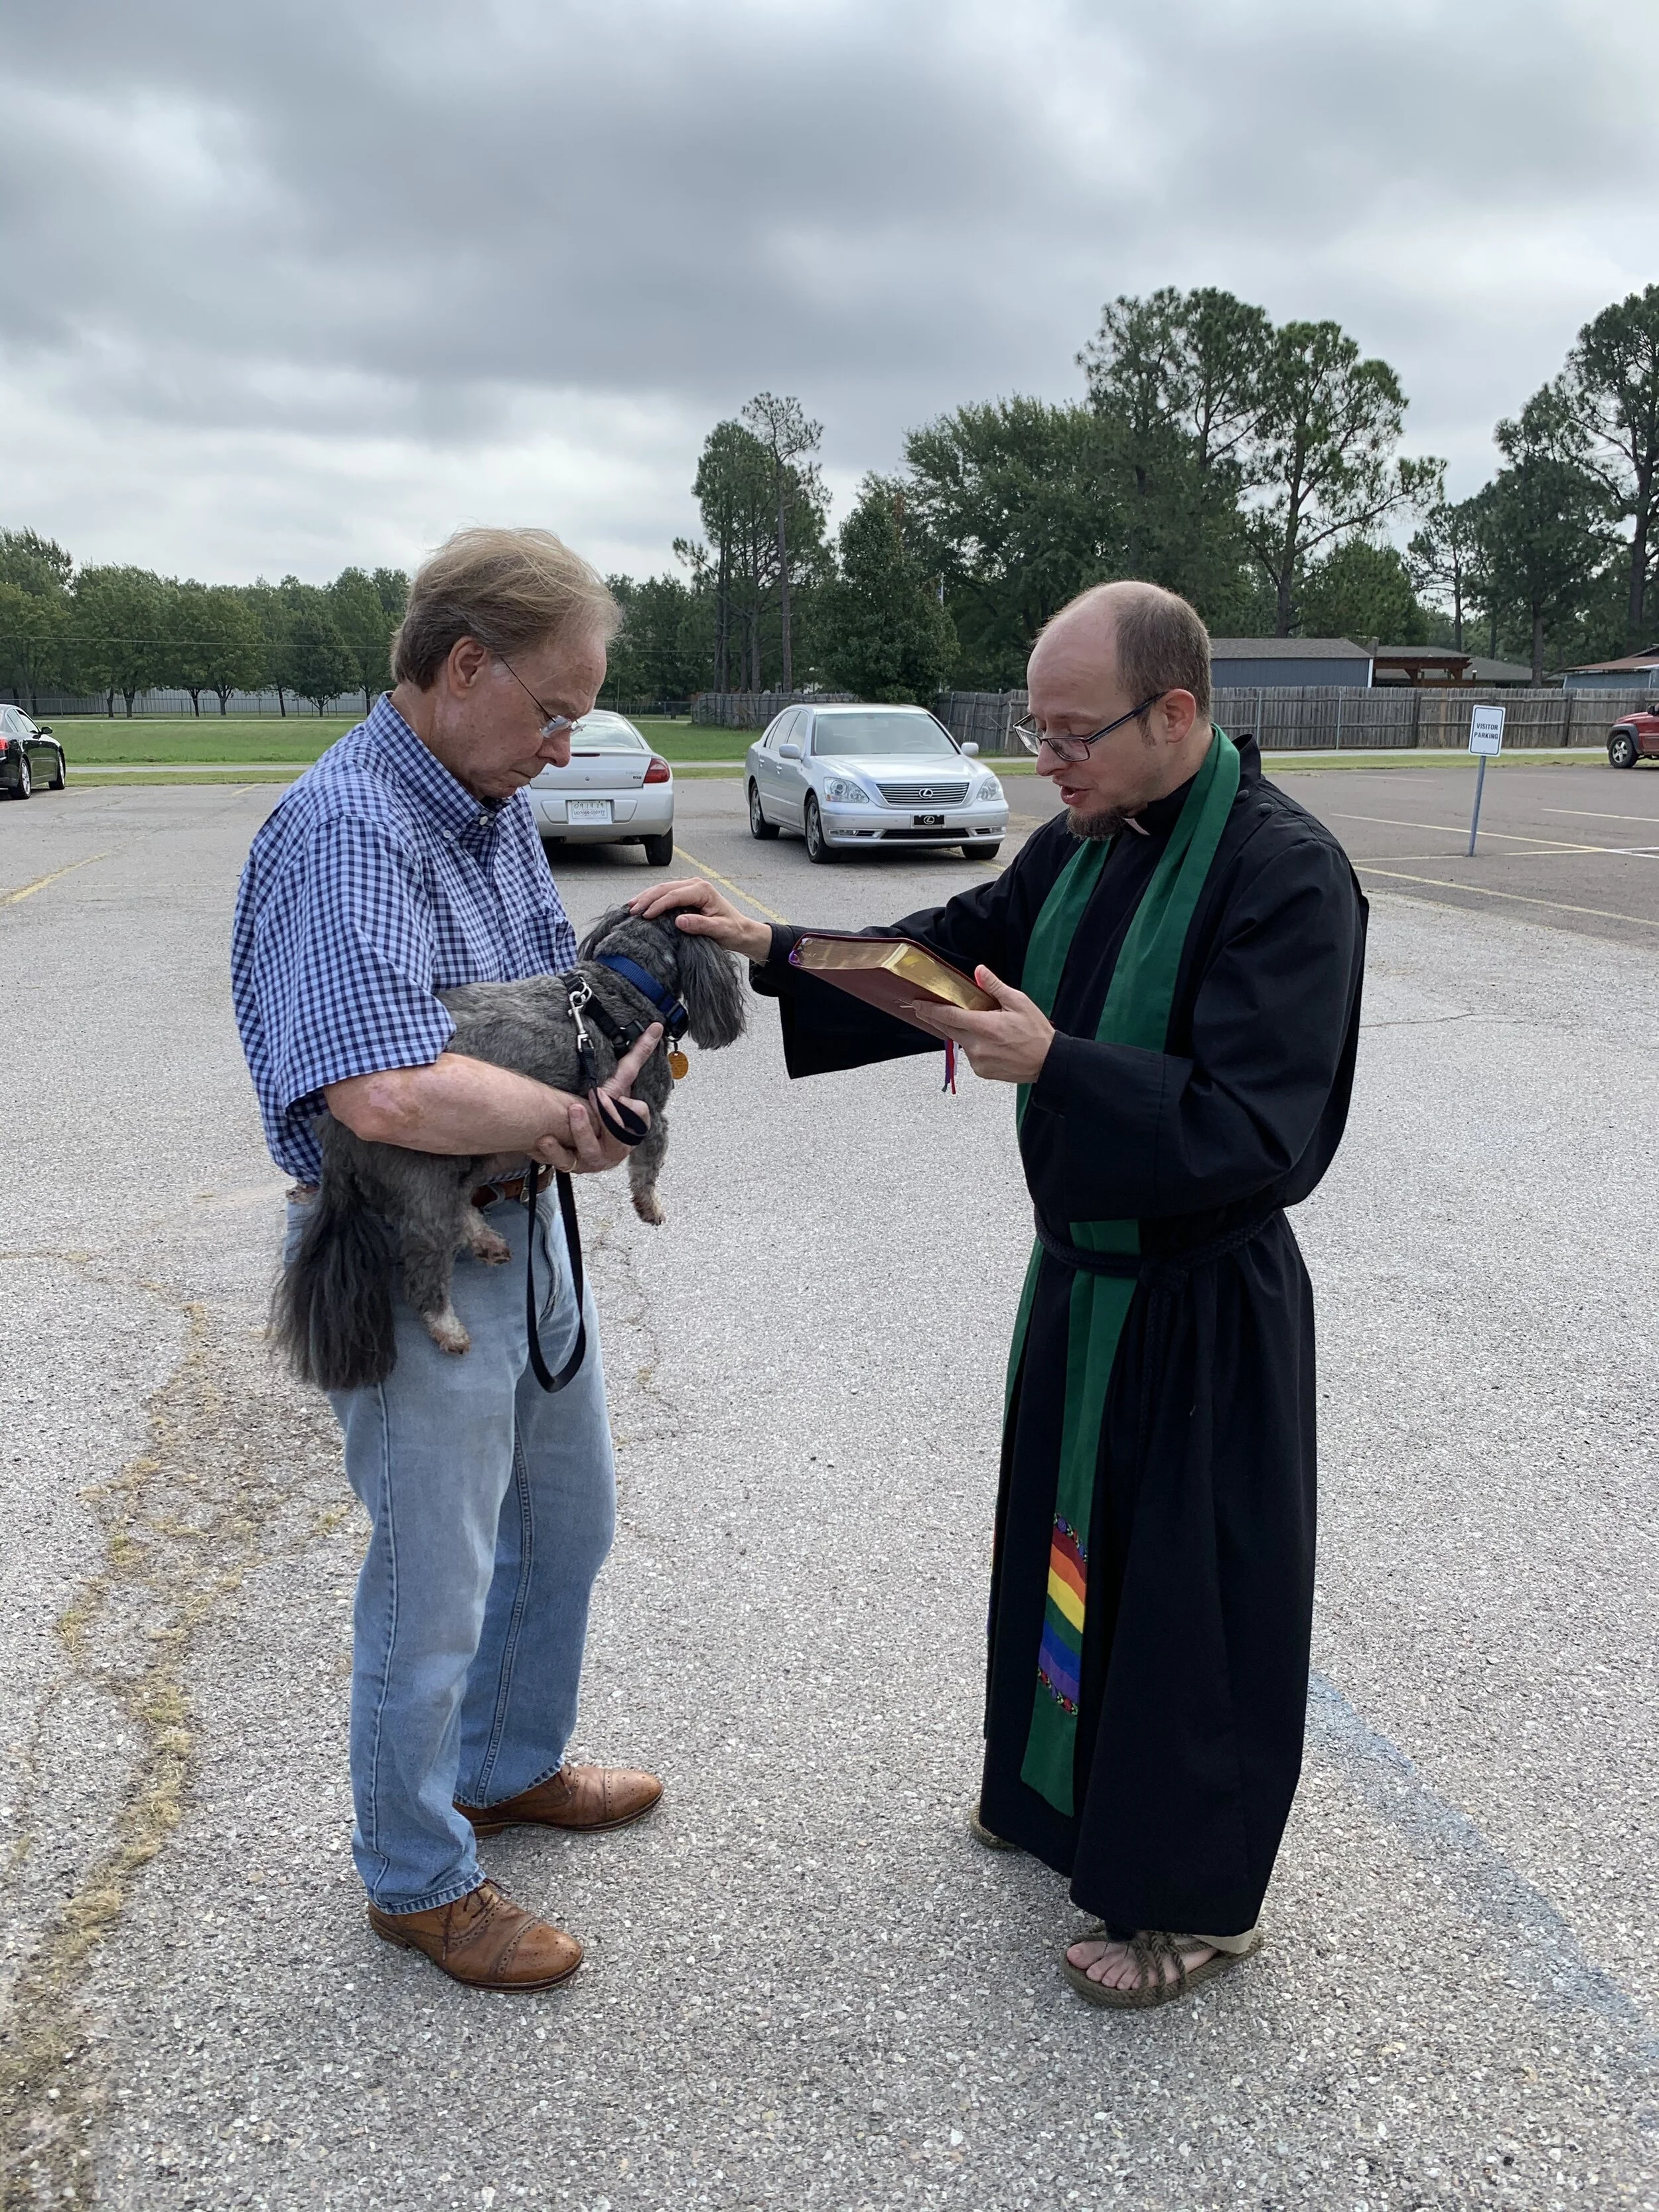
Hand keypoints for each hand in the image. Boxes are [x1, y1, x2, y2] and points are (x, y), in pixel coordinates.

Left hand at [530, 1023, 661, 1173]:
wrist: (580, 1137)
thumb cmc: (605, 1111)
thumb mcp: (621, 1084)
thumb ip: (637, 1057)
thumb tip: (655, 1027)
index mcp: (632, 1128)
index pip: (640, 1118)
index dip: (633, 1110)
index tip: (623, 1098)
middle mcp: (617, 1147)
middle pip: (618, 1138)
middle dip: (608, 1118)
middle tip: (597, 1097)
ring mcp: (596, 1159)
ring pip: (592, 1151)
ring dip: (582, 1131)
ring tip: (573, 1110)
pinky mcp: (574, 1164)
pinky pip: (566, 1162)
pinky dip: (555, 1152)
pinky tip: (545, 1139)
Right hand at [629, 875, 772, 962]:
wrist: (741, 930)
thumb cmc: (732, 930)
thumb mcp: (719, 930)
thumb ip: (700, 925)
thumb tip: (679, 921)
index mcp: (703, 890)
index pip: (674, 895)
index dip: (658, 905)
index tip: (645, 916)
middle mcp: (695, 885)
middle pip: (665, 888)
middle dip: (646, 899)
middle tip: (632, 910)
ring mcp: (689, 888)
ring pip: (662, 889)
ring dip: (646, 897)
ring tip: (631, 907)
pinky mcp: (686, 895)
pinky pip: (665, 894)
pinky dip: (652, 899)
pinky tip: (641, 905)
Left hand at [902, 966, 1054, 1085]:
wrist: (1048, 1062)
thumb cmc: (1036, 1032)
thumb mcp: (1019, 1002)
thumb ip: (995, 987)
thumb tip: (979, 971)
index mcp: (985, 1026)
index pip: (949, 1016)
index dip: (930, 1009)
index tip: (917, 1003)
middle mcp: (977, 1046)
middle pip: (947, 1029)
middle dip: (934, 1018)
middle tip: (922, 1009)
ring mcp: (978, 1061)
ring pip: (960, 1042)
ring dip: (958, 1031)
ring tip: (970, 1023)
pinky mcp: (981, 1071)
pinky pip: (970, 1054)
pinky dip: (972, 1045)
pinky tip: (987, 1041)